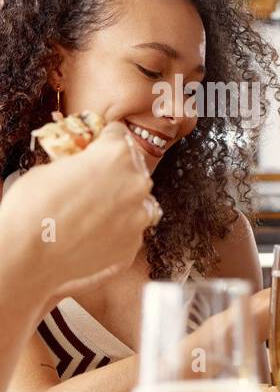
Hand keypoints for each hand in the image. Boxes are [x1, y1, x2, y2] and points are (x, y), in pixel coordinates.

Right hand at [0, 122, 156, 302]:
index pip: (119, 135)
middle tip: (92, 181)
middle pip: (133, 168)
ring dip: (121, 200)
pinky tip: (93, 231)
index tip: (97, 146)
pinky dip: (117, 226)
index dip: (104, 141)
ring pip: (137, 200)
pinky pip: (131, 227)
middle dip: (115, 171)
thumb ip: (79, 163)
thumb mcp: (51, 168)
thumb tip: (83, 165)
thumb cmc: (31, 207)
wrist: (27, 256)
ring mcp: (139, 216)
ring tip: (93, 210)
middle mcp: (137, 183)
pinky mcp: (134, 243)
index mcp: (117, 155)